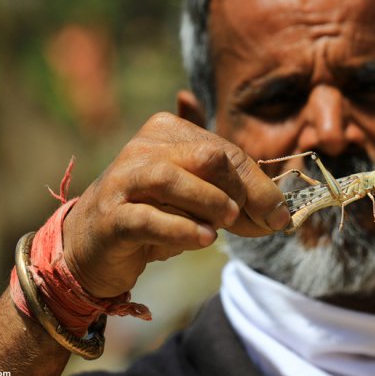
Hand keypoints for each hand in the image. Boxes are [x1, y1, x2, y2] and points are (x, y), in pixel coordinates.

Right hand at [61, 112, 289, 297]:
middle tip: (260, 222)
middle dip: (243, 190)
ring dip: (210, 202)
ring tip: (227, 222)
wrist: (93, 245)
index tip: (277, 216)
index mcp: (167, 131)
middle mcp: (143, 148)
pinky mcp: (110, 217)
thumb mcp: (197, 195)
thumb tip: (281, 212)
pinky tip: (204, 239)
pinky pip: (147, 219)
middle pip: (208, 157)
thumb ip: (234, 193)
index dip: (257, 185)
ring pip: (172, 180)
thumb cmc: (154, 214)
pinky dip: (181, 229)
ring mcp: (123, 181)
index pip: (226, 151)